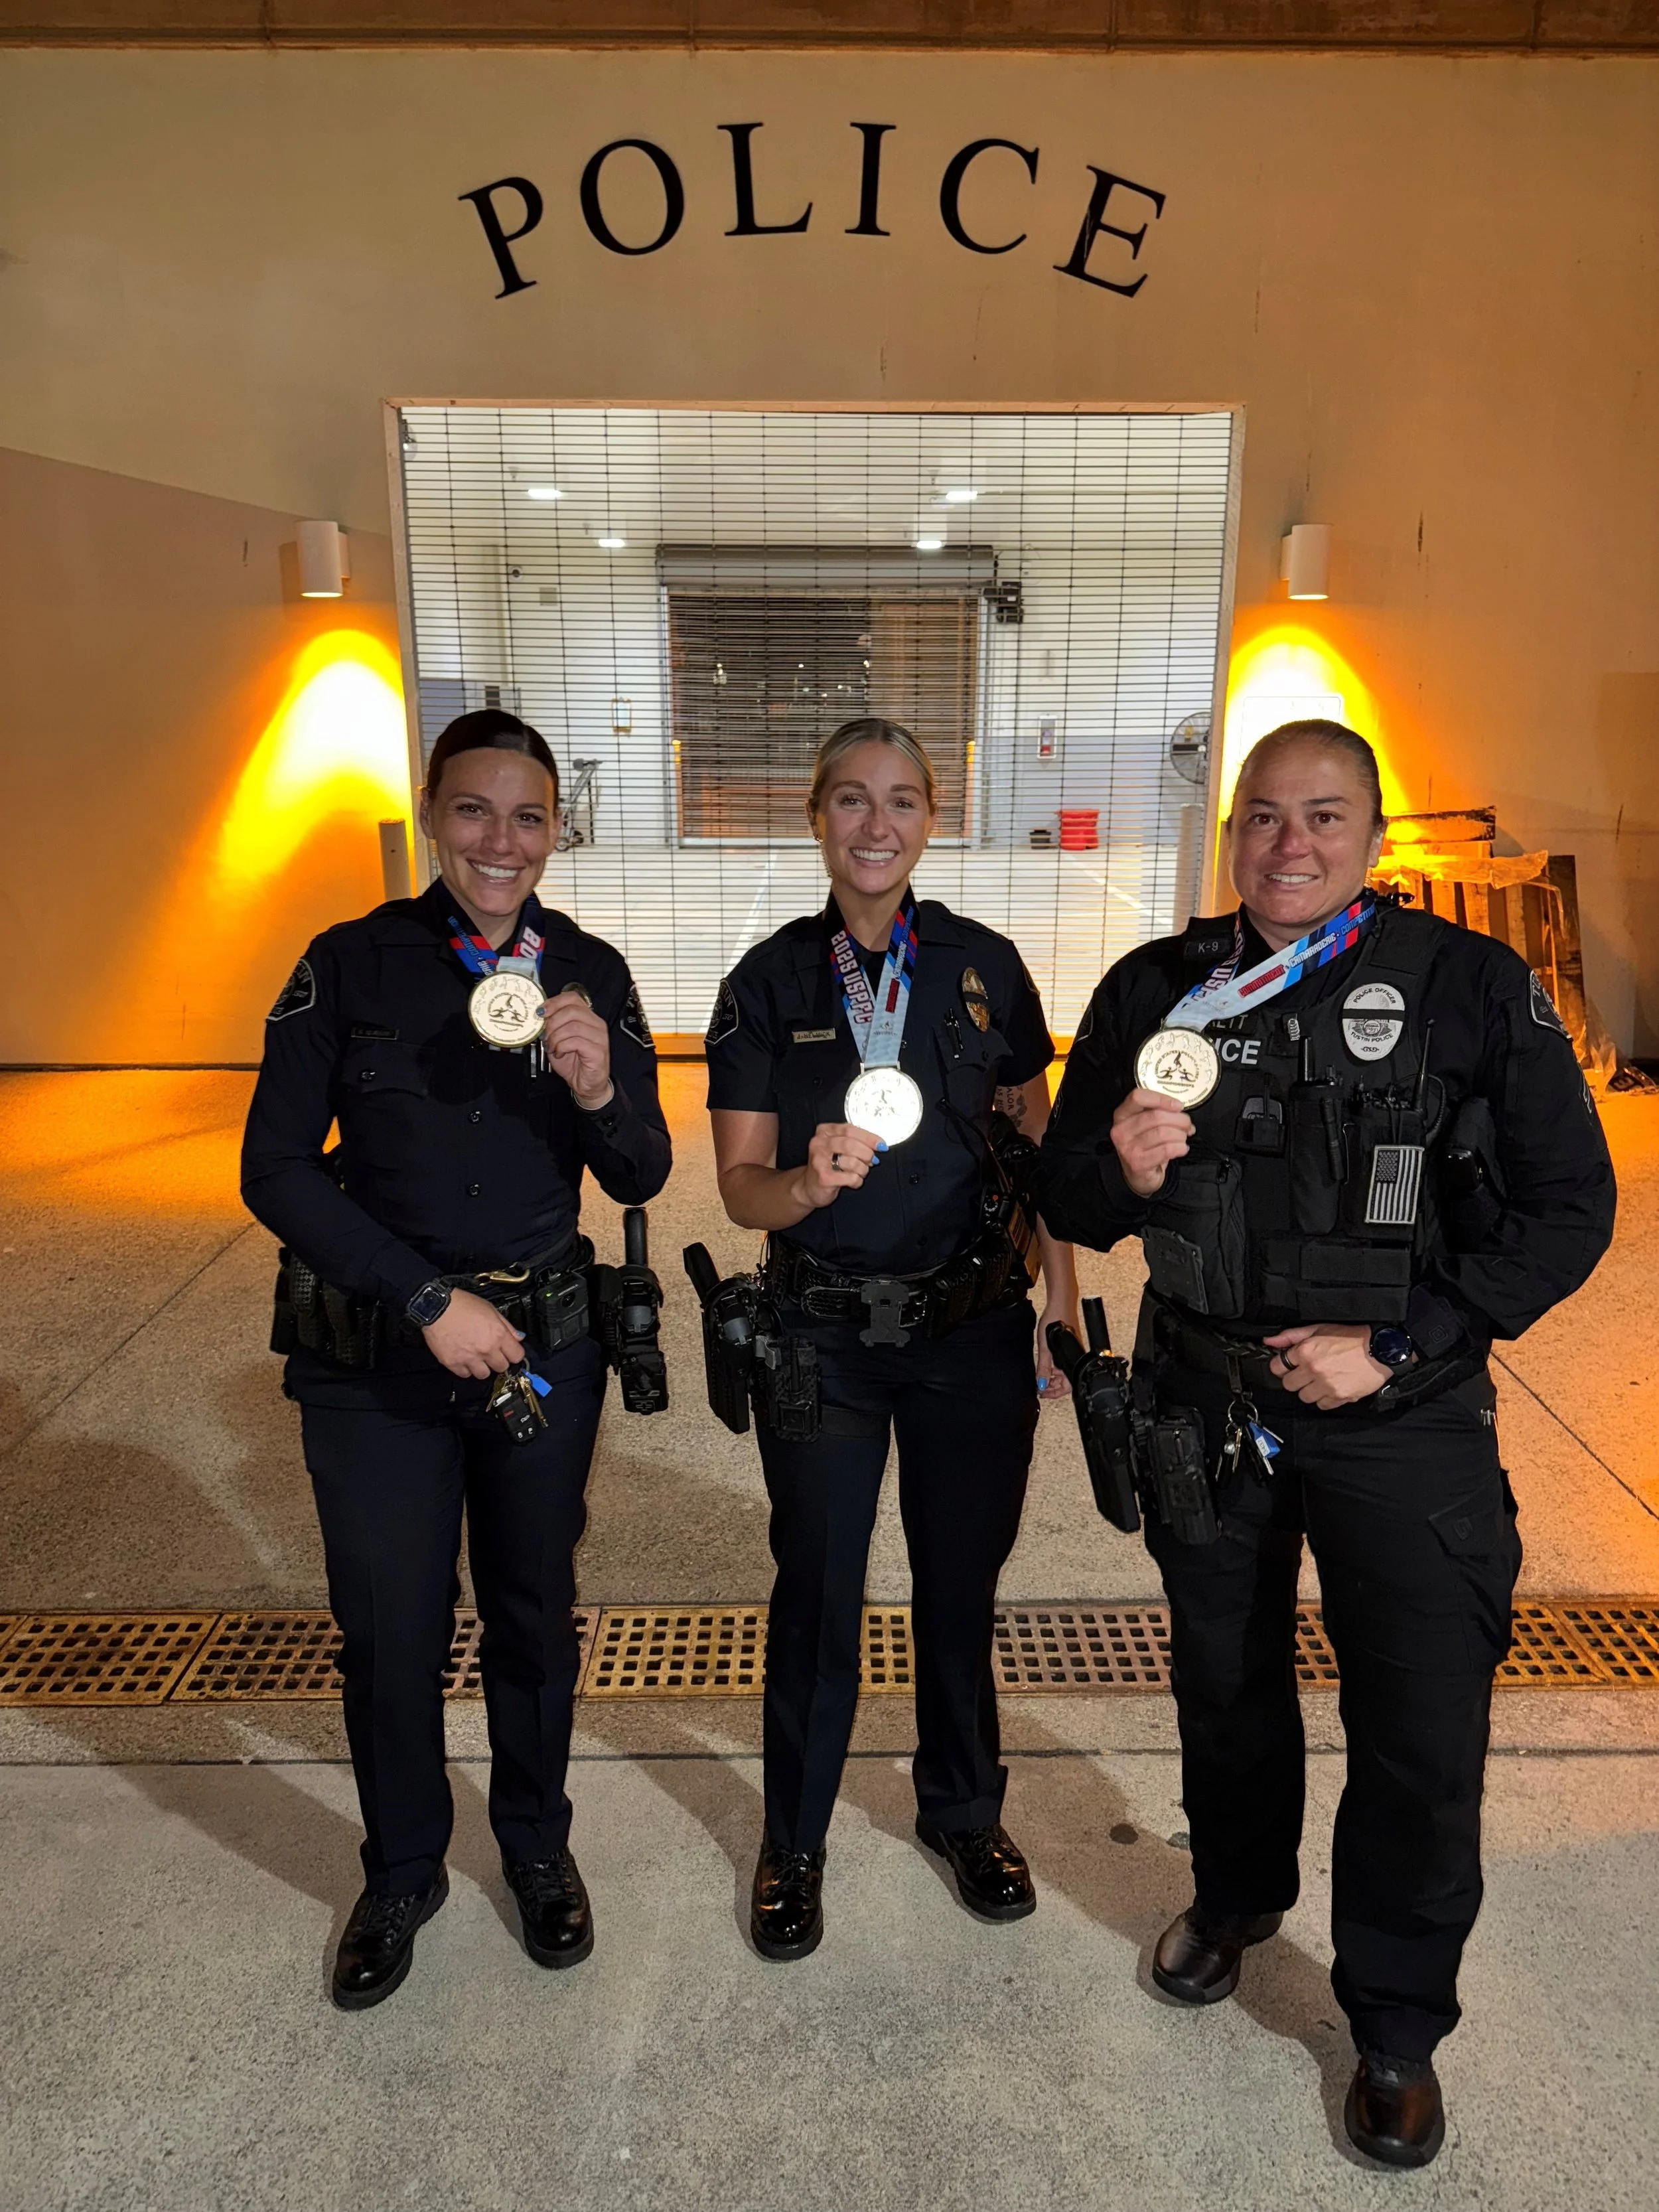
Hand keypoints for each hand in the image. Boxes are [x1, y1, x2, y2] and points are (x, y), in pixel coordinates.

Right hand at [422, 1288, 525, 1379]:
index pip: (517, 1356)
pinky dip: (465, 1368)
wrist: (436, 1306)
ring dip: (482, 1367)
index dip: (514, 1353)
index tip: (509, 1352)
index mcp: (498, 1335)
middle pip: (502, 1367)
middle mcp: (486, 1349)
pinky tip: (463, 1358)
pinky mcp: (453, 1363)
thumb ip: (506, 1326)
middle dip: (498, 1360)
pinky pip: (465, 1374)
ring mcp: (469, 1358)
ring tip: (476, 1356)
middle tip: (491, 1353)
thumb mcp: (490, 1309)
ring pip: (484, 1375)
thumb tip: (518, 1337)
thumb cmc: (462, 1305)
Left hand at [542, 990, 612, 1110]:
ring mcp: (599, 1038)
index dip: (554, 1002)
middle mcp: (596, 1024)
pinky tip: (559, 1053)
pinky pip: (576, 1042)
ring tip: (552, 1047)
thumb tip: (540, 1016)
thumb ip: (553, 1026)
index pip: (573, 998)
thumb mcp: (558, 1040)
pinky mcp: (598, 1051)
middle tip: (546, 1036)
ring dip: (556, 1037)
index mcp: (587, 1017)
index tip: (541, 1012)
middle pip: (571, 1010)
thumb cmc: (574, 1062)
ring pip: (572, 1026)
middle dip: (552, 1023)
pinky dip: (562, 1047)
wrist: (585, 1084)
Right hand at [792, 1122, 881, 1210]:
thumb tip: (878, 1145)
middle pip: (851, 1144)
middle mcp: (819, 1143)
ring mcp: (819, 1161)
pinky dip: (857, 1181)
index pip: (850, 1129)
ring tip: (860, 1172)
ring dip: (863, 1169)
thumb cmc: (827, 1165)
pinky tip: (853, 1181)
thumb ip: (854, 1141)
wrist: (808, 1187)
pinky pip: (851, 1177)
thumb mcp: (837, 1147)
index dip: (869, 1137)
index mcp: (824, 1131)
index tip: (881, 1144)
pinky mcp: (824, 1178)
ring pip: (852, 1161)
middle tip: (872, 1160)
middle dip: (867, 1153)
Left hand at [1035, 1299, 1079, 1401]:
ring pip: (1062, 1373)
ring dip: (1051, 1377)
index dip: (1054, 1393)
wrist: (1060, 1304)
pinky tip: (1044, 1365)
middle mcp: (1073, 1360)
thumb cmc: (1054, 1322)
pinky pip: (1061, 1364)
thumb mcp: (1045, 1348)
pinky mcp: (1067, 1348)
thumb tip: (1040, 1384)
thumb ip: (1043, 1367)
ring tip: (1039, 1376)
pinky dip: (1053, 1368)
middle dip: (1051, 1386)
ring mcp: (1070, 1354)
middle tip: (1038, 1386)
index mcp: (1071, 1362)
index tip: (1042, 1394)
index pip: (1067, 1387)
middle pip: (1065, 1382)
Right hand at [1111, 1086, 1195, 1197]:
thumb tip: (1179, 1110)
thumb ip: (1157, 1112)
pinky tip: (1182, 1148)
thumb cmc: (1144, 1146)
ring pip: (1163, 1133)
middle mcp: (1121, 1130)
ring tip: (1183, 1137)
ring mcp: (1128, 1148)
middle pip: (1156, 1116)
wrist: (1137, 1175)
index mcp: (1122, 1115)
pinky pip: (1166, 1150)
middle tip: (1187, 1125)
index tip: (1178, 1105)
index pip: (1138, 1097)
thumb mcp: (1144, 1125)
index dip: (1161, 1098)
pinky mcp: (1138, 1163)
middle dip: (1179, 1119)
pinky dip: (1180, 1148)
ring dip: (1180, 1135)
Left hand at [1261, 1323, 1391, 1409]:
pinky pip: (1321, 1405)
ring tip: (1322, 1380)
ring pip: (1304, 1397)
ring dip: (1310, 1390)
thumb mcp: (1319, 1329)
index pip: (1277, 1367)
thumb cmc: (1351, 1337)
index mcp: (1305, 1351)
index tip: (1290, 1365)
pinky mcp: (1339, 1397)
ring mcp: (1326, 1385)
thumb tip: (1268, 1342)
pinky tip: (1332, 1387)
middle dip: (1296, 1379)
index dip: (1282, 1366)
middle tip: (1308, 1373)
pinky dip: (1325, 1399)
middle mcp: (1313, 1369)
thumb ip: (1291, 1336)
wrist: (1381, 1350)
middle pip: (1288, 1385)